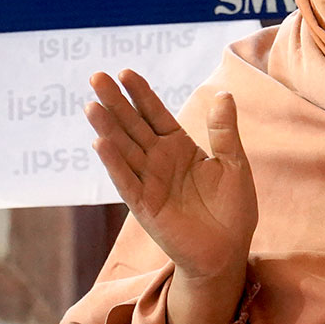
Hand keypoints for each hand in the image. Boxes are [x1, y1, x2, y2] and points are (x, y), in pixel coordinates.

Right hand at [85, 70, 257, 283]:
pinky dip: (114, 163)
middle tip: (96, 77)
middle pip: (133, 126)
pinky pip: (126, 181)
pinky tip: (100, 143)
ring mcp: (149, 182)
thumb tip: (223, 93)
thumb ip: (224, 131)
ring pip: (124, 149)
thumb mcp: (234, 164)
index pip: (155, 114)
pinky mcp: (145, 206)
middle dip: (115, 102)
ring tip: (91, 105)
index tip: (125, 72)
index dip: (141, 94)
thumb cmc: (232, 209)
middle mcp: (159, 161)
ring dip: (107, 128)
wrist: (228, 251)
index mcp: (179, 147)